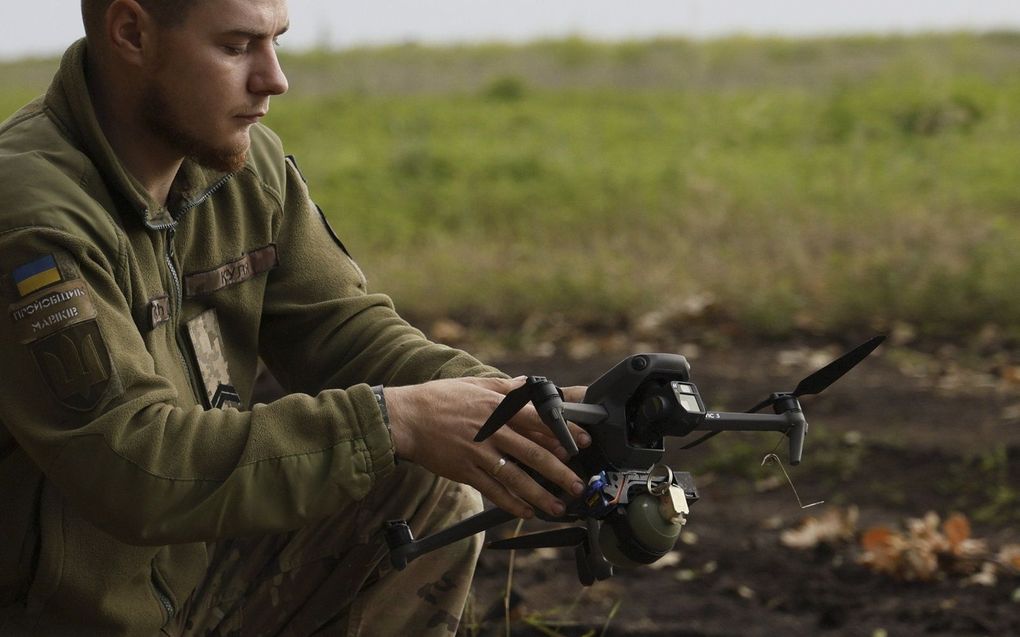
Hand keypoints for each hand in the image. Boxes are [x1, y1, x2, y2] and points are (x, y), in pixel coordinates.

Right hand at [384, 377, 590, 518]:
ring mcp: (479, 453)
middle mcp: (492, 431)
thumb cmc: (439, 400)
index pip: (539, 420)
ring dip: (540, 494)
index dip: (564, 432)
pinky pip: (493, 490)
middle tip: (577, 484)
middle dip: (560, 471)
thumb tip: (527, 385)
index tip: (583, 443)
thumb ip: (505, 389)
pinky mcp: (465, 471)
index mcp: (498, 408)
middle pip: (534, 453)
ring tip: (557, 507)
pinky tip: (525, 511)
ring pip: (516, 477)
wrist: (406, 419)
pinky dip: (511, 503)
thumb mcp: (475, 385)